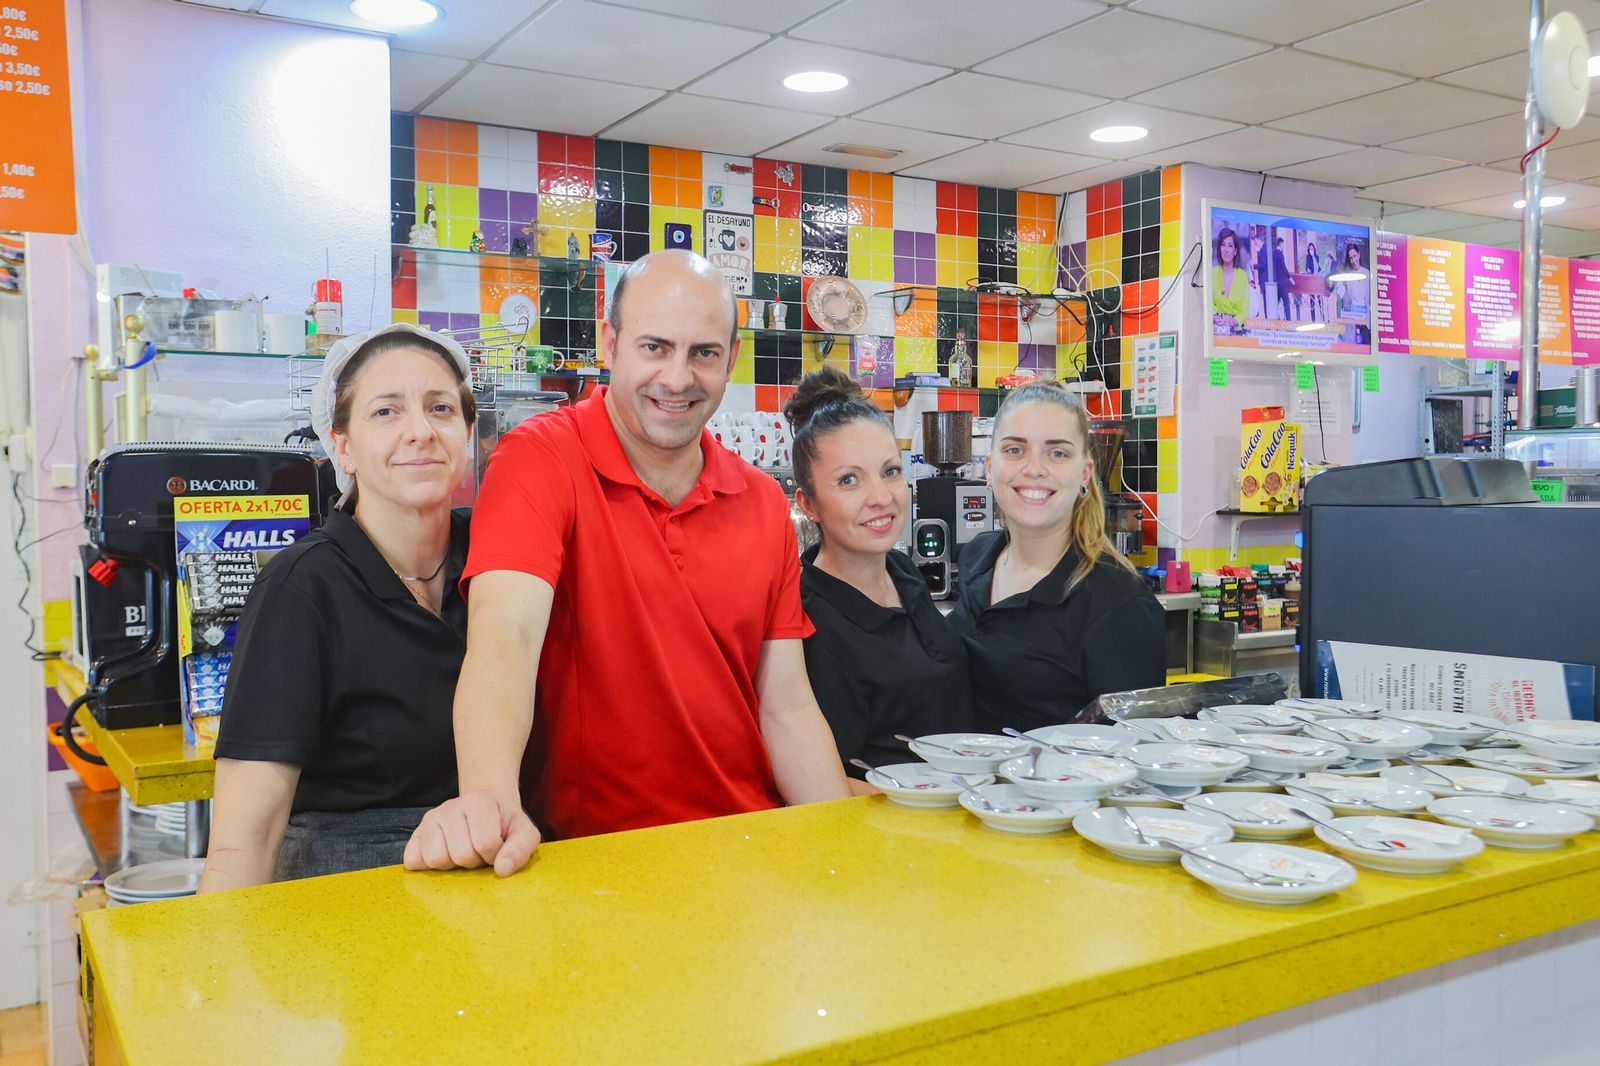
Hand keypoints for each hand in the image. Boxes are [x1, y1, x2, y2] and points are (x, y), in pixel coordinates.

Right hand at [403, 791, 540, 876]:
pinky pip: (413, 861)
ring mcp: (429, 820)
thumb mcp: (524, 833)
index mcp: (478, 801)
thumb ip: (521, 849)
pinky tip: (445, 856)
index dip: (494, 855)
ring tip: (463, 852)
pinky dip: (428, 867)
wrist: (486, 809)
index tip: (497, 849)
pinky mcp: (415, 835)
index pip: (485, 844)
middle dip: (474, 861)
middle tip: (479, 851)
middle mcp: (449, 806)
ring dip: (453, 865)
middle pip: (461, 854)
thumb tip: (502, 870)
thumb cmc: (505, 825)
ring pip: (436, 859)